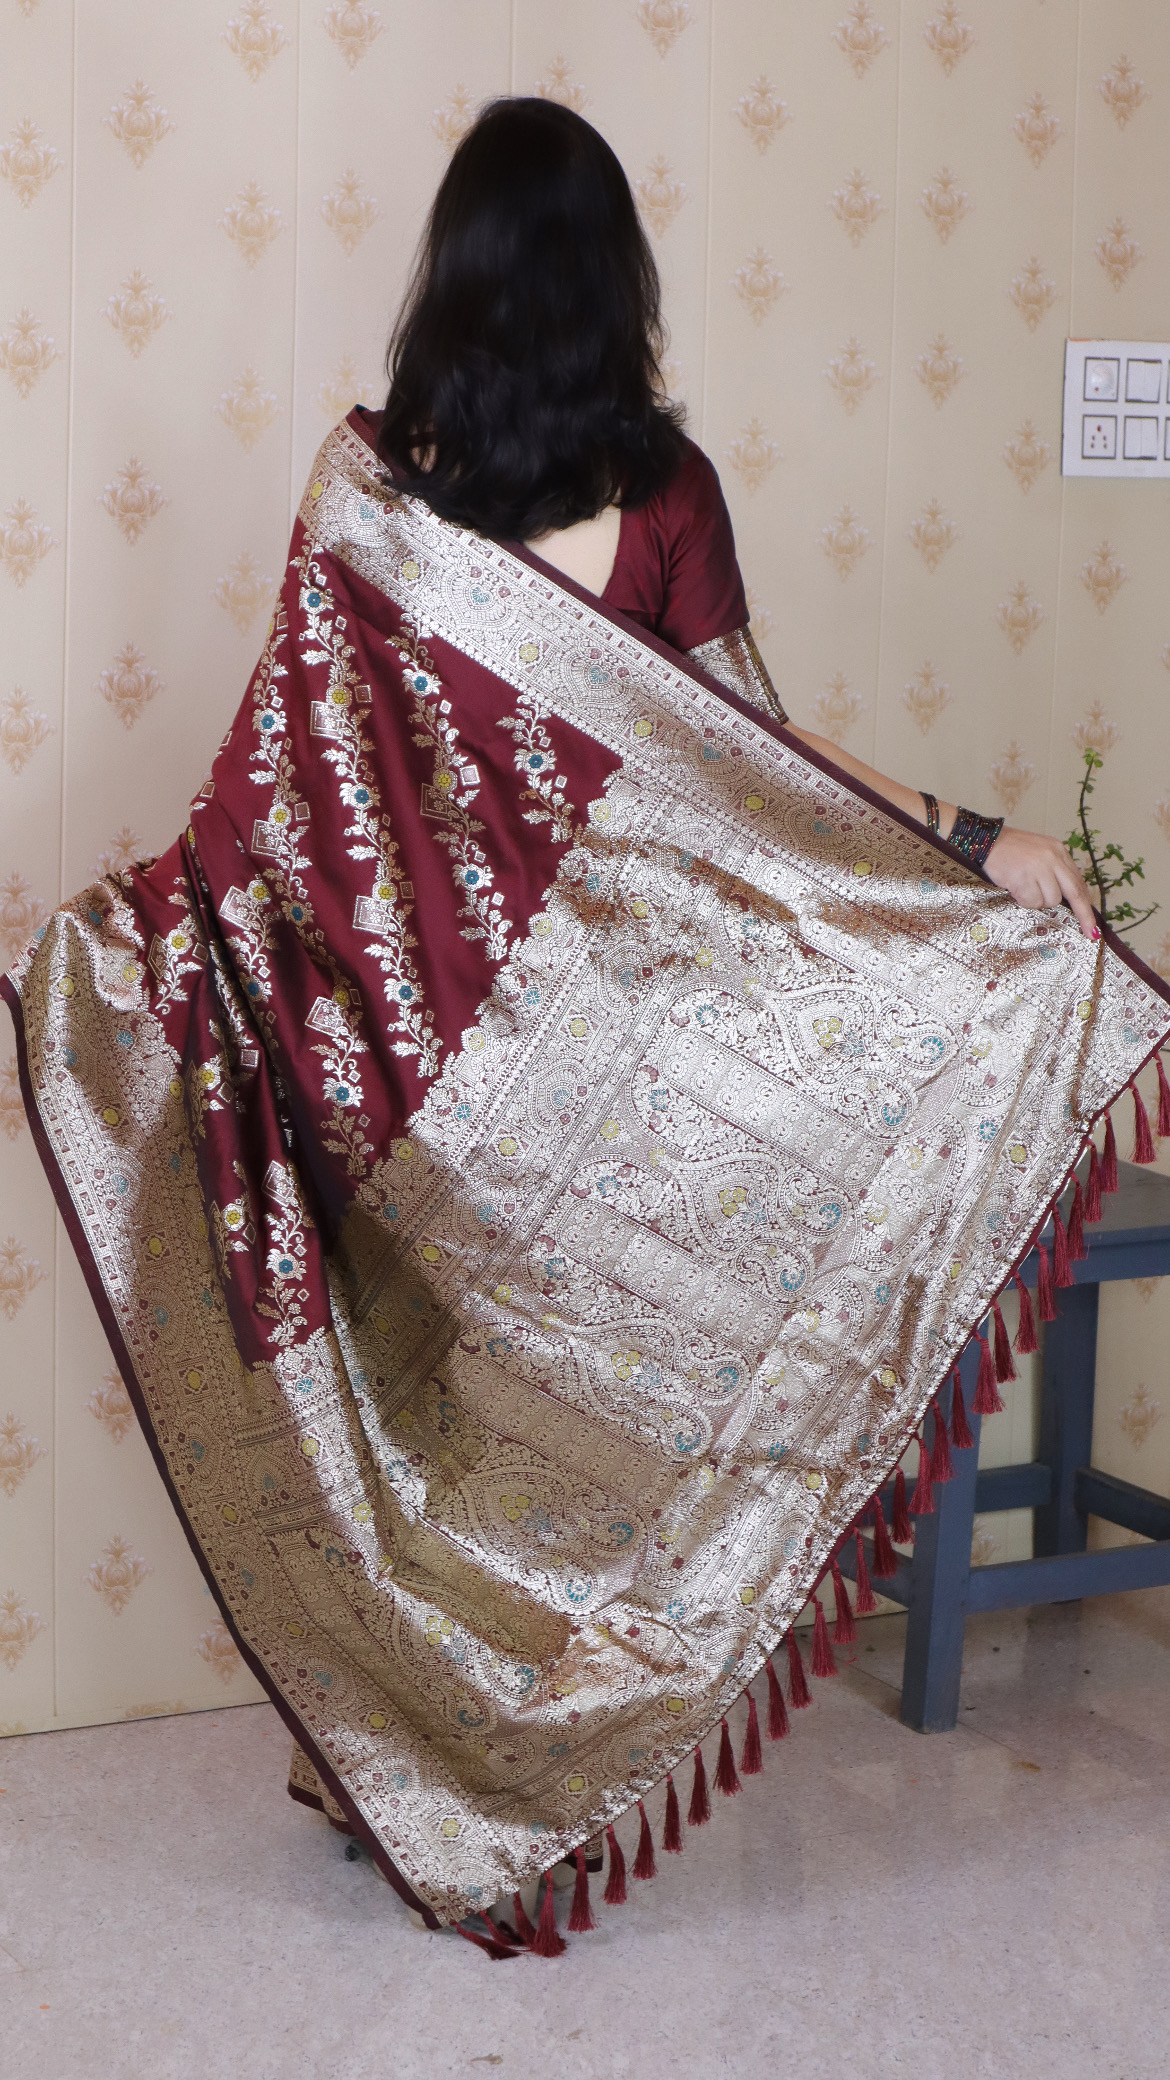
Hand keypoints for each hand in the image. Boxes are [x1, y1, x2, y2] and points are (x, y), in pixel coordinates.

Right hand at [982, 826, 1097, 939]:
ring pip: (1050, 900)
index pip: (1078, 882)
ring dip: (1036, 901)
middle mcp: (1052, 858)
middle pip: (1073, 893)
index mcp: (1058, 851)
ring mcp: (1038, 867)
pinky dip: (1022, 900)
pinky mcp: (1023, 876)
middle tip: (1089, 933)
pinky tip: (1014, 888)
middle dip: (1083, 916)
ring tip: (1022, 888)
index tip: (1093, 925)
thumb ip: (1054, 872)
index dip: (1086, 905)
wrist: (985, 841)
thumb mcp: (1039, 854)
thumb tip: (1065, 900)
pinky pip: (1031, 901)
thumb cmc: (1009, 851)